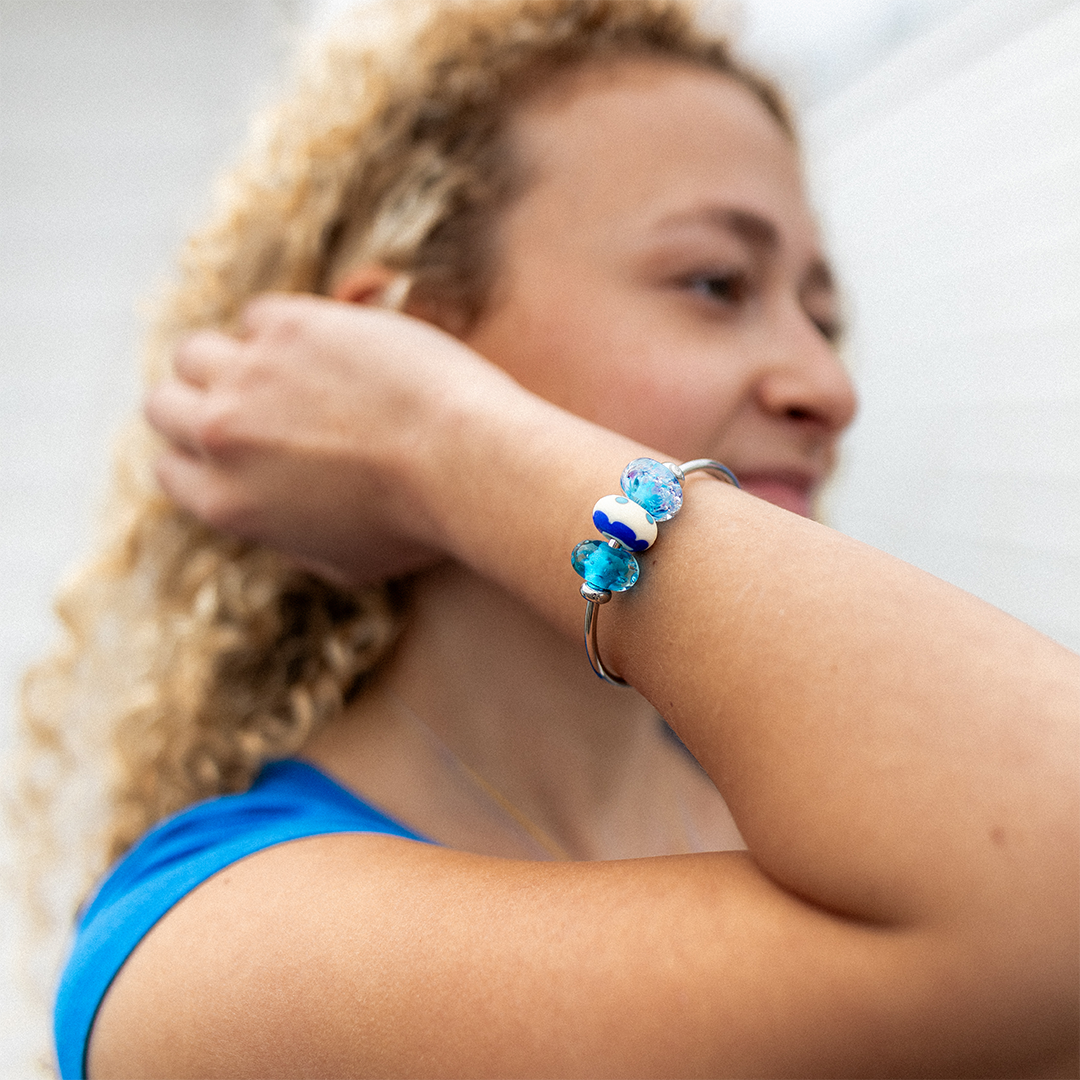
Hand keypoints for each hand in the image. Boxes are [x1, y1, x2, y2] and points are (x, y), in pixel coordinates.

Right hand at [146, 293, 514, 585]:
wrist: (463, 463)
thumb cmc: (418, 524)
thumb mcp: (342, 563)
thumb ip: (287, 537)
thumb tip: (273, 519)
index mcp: (226, 504)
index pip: (170, 468)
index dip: (200, 456)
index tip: (233, 446)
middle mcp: (221, 438)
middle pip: (164, 404)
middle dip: (197, 404)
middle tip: (247, 403)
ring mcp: (250, 375)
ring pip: (195, 353)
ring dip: (228, 360)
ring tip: (279, 370)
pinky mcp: (291, 326)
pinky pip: (258, 316)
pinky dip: (282, 329)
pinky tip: (327, 347)